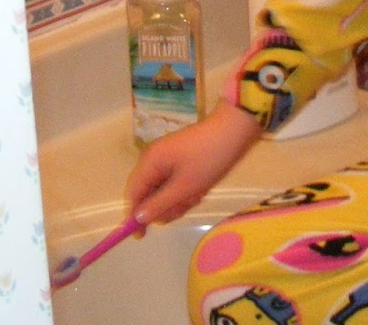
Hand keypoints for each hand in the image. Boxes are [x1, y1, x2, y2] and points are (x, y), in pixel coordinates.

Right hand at [124, 99, 261, 227]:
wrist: (234, 131)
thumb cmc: (208, 159)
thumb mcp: (184, 187)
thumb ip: (159, 204)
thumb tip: (137, 218)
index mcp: (150, 162)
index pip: (133, 193)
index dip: (134, 216)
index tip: (141, 236)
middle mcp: (154, 160)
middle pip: (149, 194)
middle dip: (166, 205)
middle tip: (186, 204)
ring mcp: (168, 160)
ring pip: (164, 192)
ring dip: (179, 199)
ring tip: (198, 195)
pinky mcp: (181, 161)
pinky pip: (175, 184)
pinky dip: (186, 191)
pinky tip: (201, 189)